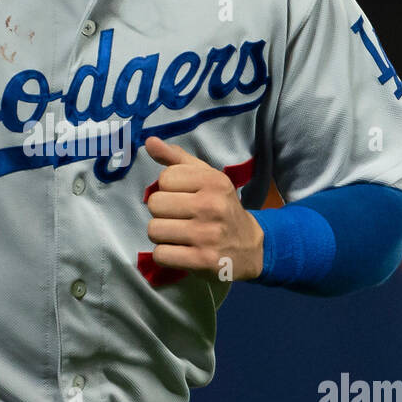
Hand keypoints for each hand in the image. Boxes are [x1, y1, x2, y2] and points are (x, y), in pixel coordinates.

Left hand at [144, 137, 264, 281]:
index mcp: (213, 181)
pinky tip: (181, 252)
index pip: (165, 178)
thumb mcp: (207, 178)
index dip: (169, 190)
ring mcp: (207, 235)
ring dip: (162, 235)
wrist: (251, 248)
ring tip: (180, 235)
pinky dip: (166, 255)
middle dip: (162, 213)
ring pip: (154, 230)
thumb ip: (177, 159)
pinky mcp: (203, 260)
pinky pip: (160, 254)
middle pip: (155, 204)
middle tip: (180, 219)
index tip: (184, 198)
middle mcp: (211, 205)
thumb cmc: (221, 208)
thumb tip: (149, 141)